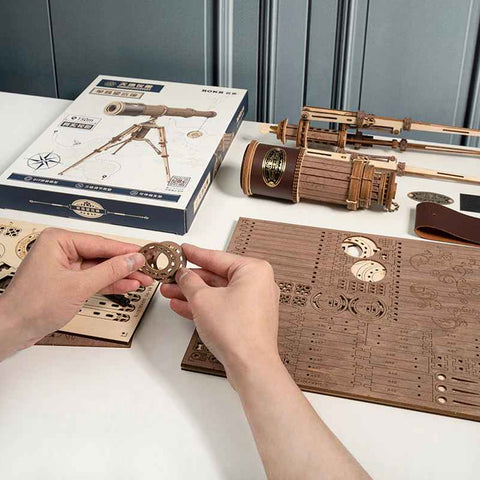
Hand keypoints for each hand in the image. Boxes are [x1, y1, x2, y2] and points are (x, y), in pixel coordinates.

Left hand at [0, 228, 151, 349]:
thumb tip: (132, 260)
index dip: (125, 251)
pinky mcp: (66, 281)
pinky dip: (109, 283)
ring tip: (143, 279)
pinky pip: (93, 279)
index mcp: (58, 241)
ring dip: (121, 275)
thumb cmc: (31, 305)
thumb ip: (110, 271)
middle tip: (147, 268)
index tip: (145, 254)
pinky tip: (127, 285)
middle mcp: (60, 250)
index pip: (101, 243)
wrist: (13, 329)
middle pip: (102, 255)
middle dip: (125, 265)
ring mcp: (63, 266)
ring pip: (100, 268)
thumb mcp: (79, 286)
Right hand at [163, 244, 369, 478]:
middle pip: (216, 276)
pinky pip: (223, 306)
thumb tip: (183, 274)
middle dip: (190, 279)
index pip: (217, 257)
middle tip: (170, 276)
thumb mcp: (202, 299)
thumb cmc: (235, 330)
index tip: (182, 250)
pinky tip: (181, 306)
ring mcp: (254, 302)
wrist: (250, 365)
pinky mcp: (248, 319)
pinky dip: (204, 306)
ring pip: (217, 293)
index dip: (195, 254)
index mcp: (253, 270)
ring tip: (169, 292)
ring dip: (192, 294)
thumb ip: (190, 282)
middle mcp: (257, 283)